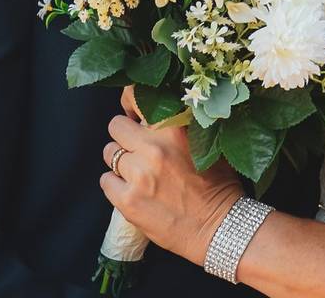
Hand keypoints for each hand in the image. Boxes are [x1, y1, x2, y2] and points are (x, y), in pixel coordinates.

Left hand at [100, 115, 243, 265]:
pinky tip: (133, 191)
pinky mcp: (127, 200)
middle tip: (137, 149)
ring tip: (138, 173)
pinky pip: (105, 181)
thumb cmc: (217, 185)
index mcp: (174, 128)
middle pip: (116, 126)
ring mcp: (138, 174)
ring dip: (120, 161)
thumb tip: (153, 116)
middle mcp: (153, 147)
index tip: (133, 115)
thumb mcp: (206, 143)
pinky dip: (115, 185)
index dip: (130, 104)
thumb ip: (180, 126)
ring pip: (109, 153)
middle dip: (125, 136)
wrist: (219, 227)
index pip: (136, 98)